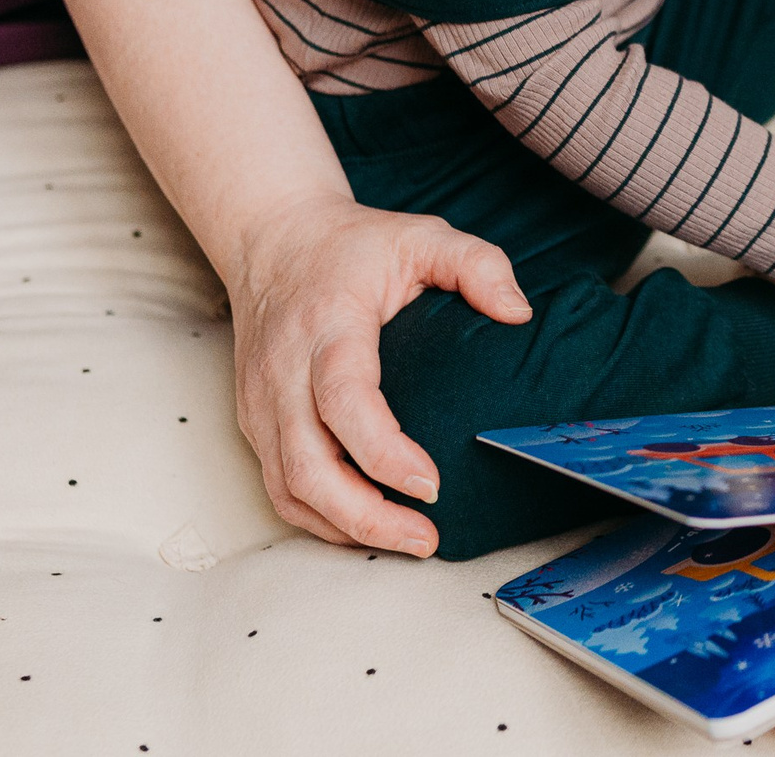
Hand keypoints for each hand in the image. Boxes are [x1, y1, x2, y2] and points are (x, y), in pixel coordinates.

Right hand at [223, 196, 530, 555]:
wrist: (272, 240)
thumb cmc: (353, 245)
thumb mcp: (422, 234)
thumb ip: (476, 263)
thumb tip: (518, 313)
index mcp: (326, 325)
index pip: (343, 399)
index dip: (382, 451)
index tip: (430, 483)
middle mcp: (284, 370)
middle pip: (307, 463)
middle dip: (366, 514)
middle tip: (427, 537)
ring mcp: (262, 402)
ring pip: (288, 487)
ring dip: (345, 527)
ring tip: (409, 541)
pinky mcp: (255, 421)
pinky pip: (280, 487)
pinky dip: (320, 519)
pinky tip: (367, 529)